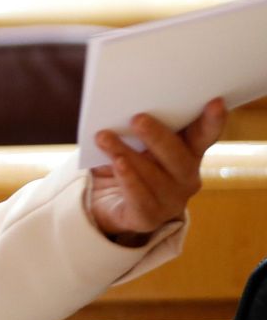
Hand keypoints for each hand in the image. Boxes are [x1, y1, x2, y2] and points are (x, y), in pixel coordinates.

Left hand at [88, 97, 226, 240]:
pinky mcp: (148, 218)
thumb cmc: (126, 164)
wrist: (105, 203)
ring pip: (155, 177)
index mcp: (186, 153)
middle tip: (138, 118)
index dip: (211, 122)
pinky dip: (128, 180)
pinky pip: (140, 199)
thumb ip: (134, 128)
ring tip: (105, 137)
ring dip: (128, 154)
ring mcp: (170, 201)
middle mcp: (185, 178)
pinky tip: (117, 165)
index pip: (203, 136)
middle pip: (179, 157)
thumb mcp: (130, 143)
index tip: (215, 102)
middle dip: (158, 136)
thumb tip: (118, 105)